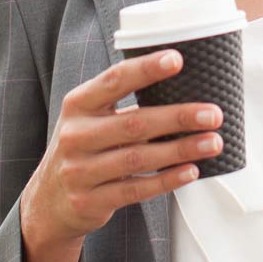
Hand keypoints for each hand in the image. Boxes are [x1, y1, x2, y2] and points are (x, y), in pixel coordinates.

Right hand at [17, 49, 219, 261]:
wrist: (49, 201)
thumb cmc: (83, 148)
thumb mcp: (88, 118)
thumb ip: (120, 102)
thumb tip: (180, 84)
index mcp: (78, 105)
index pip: (114, 80)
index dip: (146, 69)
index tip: (178, 60)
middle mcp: (76, 135)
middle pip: (134, 123)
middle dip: (178, 117)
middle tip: (213, 114)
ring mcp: (81, 170)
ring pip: (139, 158)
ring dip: (181, 150)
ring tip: (213, 143)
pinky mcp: (91, 200)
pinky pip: (136, 189)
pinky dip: (167, 179)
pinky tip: (191, 171)